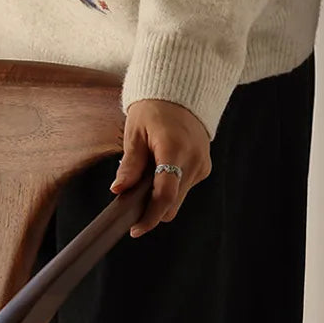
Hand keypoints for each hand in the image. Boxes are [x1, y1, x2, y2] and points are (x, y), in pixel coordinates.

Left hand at [111, 99, 212, 237]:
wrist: (182, 93)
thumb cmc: (154, 109)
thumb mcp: (135, 133)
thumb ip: (130, 164)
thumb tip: (119, 189)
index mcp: (174, 149)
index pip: (165, 194)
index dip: (149, 216)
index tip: (135, 229)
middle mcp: (193, 160)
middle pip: (171, 203)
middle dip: (151, 208)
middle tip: (131, 200)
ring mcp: (202, 165)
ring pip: (177, 199)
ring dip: (159, 198)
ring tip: (146, 176)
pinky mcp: (204, 168)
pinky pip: (183, 189)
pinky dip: (169, 187)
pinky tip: (159, 171)